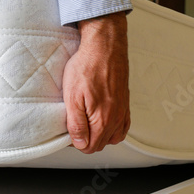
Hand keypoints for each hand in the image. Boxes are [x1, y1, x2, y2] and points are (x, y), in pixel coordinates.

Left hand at [63, 12, 129, 152]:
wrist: (104, 46)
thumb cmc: (87, 67)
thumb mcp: (72, 97)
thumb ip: (76, 124)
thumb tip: (79, 143)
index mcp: (103, 120)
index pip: (90, 147)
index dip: (76, 142)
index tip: (69, 131)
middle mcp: (116, 118)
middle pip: (101, 144)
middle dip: (87, 139)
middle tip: (75, 124)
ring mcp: (122, 110)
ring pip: (113, 136)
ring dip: (100, 135)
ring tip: (87, 122)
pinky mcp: (125, 102)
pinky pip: (122, 125)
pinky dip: (112, 127)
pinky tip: (102, 119)